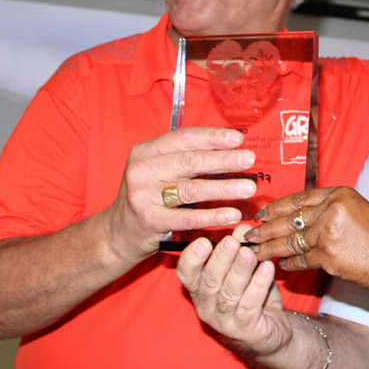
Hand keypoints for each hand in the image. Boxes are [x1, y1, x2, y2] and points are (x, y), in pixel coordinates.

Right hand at [101, 127, 259, 264]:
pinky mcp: (150, 221)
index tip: (238, 139)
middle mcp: (142, 170)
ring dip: (224, 188)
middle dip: (224, 160)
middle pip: (190, 161)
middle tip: (250, 160)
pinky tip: (233, 214)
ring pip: (191, 189)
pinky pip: (187, 218)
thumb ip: (185, 157)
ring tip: (249, 188)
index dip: (212, 137)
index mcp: (146, 151)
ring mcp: (144, 196)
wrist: (118, 232)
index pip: (183, 138)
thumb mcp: (158, 169)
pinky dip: (212, 216)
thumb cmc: (148, 196)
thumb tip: (229, 147)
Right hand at [176, 231, 288, 355]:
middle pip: (209, 282)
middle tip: (230, 242)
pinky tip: (267, 268)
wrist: (271, 330)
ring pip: (229, 294)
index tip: (203, 241)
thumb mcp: (246, 270)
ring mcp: (225, 321)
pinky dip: (259, 285)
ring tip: (250, 253)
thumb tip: (243, 228)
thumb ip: (242, 248)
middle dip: (220, 260)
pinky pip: (250, 305)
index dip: (192, 258)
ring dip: (240, 271)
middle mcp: (207, 306)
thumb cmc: (253, 295)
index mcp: (201, 289)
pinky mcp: (245, 330)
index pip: (186, 274)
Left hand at [246, 188, 368, 293]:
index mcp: (338, 194)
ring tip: (254, 251)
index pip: (299, 198)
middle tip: (247, 233)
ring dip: (270, 248)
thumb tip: (301, 218)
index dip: (277, 207)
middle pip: (289, 219)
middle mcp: (330, 209)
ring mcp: (327, 233)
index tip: (261, 213)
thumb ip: (330, 209)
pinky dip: (290, 263)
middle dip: (265, 227)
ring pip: (290, 241)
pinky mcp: (327, 256)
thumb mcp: (357, 209)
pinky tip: (281, 265)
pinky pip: (301, 259)